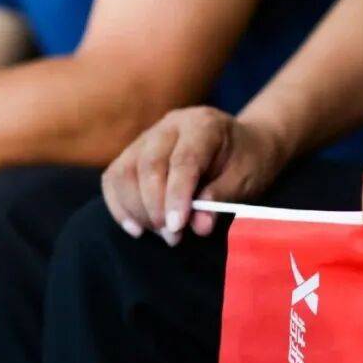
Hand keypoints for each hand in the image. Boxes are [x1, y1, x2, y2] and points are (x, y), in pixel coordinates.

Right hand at [102, 106, 290, 244]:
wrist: (243, 143)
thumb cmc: (248, 161)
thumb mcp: (246, 179)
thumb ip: (221, 198)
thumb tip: (198, 226)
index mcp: (203, 125)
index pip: (183, 160)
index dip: (177, 196)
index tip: (176, 227)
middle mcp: (170, 125)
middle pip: (149, 165)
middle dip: (155, 207)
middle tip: (172, 237)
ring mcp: (148, 136)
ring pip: (125, 171)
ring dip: (136, 208)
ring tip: (160, 233)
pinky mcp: (134, 151)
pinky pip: (114, 177)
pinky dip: (119, 205)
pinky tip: (136, 228)